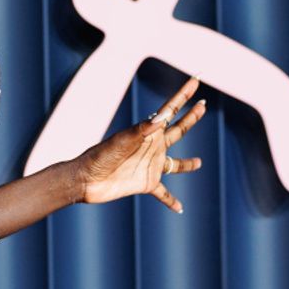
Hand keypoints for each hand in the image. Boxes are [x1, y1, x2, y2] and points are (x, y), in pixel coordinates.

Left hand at [71, 76, 206, 212]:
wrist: (85, 179)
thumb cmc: (100, 155)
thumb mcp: (121, 140)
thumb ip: (142, 129)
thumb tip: (164, 116)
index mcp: (148, 132)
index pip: (171, 110)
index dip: (184, 95)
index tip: (196, 80)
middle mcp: (152, 147)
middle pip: (178, 130)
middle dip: (191, 118)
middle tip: (203, 105)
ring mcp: (151, 166)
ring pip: (175, 164)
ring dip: (187, 165)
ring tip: (199, 162)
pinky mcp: (146, 184)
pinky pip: (164, 193)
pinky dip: (172, 200)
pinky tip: (180, 208)